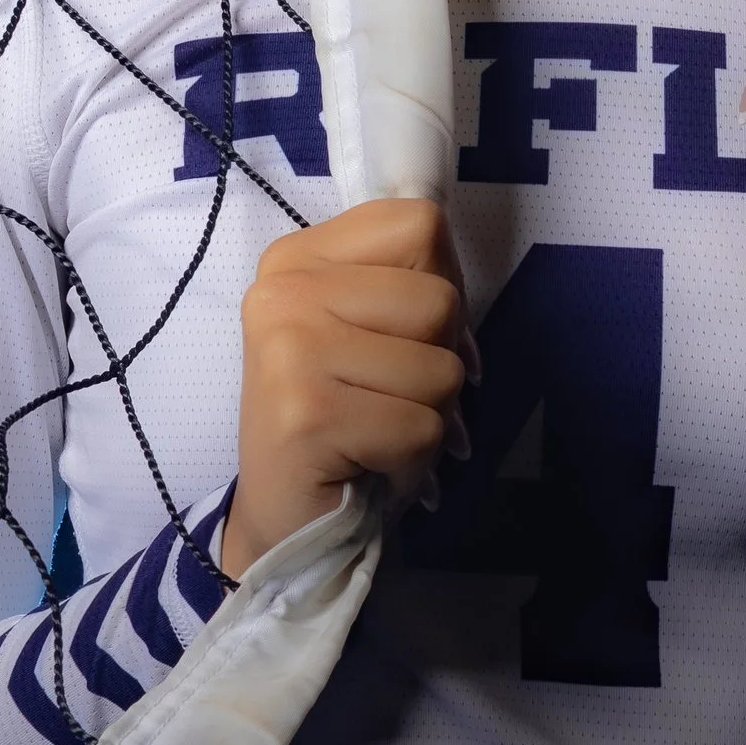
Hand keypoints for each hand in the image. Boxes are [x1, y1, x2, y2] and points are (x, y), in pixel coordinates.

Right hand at [221, 200, 473, 577]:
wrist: (287, 520)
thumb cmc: (342, 421)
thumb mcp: (369, 333)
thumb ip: (410, 290)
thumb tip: (462, 299)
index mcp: (297, 258)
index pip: (421, 225)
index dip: (446, 282)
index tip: (414, 335)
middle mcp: (283, 292)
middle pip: (439, 300)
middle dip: (440, 363)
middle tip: (393, 400)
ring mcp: (288, 350)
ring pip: (439, 369)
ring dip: (429, 418)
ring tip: (380, 434)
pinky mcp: (306, 415)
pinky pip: (422, 427)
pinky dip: (415, 461)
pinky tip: (371, 465)